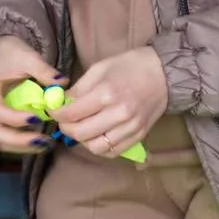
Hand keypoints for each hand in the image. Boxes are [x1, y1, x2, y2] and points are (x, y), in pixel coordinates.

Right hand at [0, 35, 60, 153]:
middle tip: (43, 141)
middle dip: (18, 141)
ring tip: (44, 144)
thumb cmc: (13, 55)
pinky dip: (19, 144)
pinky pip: (3, 139)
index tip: (37, 119)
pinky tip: (38, 142)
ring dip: (20, 146)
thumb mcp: (28, 57)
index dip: (16, 119)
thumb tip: (61, 84)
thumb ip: (44, 71)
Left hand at [54, 47, 168, 159]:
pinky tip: (96, 137)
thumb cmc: (131, 66)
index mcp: (106, 93)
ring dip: (82, 141)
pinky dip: (99, 148)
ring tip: (80, 129)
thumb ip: (79, 88)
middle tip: (64, 121)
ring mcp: (130, 127)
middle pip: (81, 133)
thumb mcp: (100, 68)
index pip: (72, 114)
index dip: (57, 114)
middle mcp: (119, 114)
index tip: (54, 111)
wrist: (165, 73)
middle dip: (66, 128)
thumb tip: (61, 103)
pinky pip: (113, 152)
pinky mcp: (139, 135)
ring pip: (95, 147)